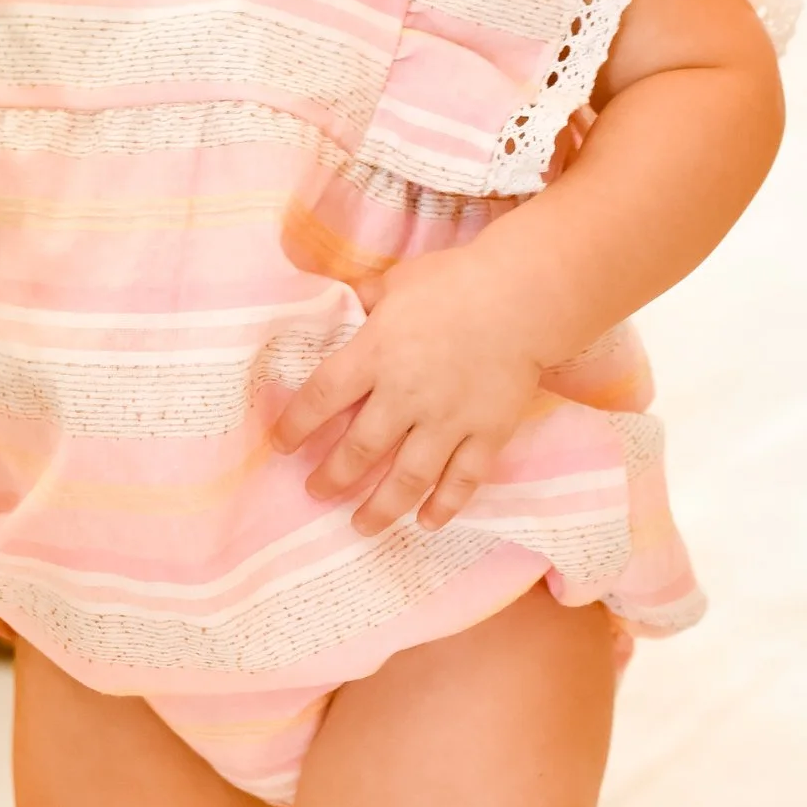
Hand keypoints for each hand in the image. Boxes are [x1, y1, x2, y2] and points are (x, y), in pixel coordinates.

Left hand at [269, 261, 547, 534]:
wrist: (523, 295)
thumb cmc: (455, 281)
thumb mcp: (397, 281)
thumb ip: (366, 300)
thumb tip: (340, 305)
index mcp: (376, 353)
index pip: (322, 397)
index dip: (296, 424)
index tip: (282, 444)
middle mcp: (406, 395)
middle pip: (360, 449)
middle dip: (332, 476)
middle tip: (316, 492)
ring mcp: (448, 420)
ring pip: (408, 478)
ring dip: (380, 507)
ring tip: (360, 525)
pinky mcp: (486, 433)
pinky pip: (462, 480)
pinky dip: (444, 506)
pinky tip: (427, 522)